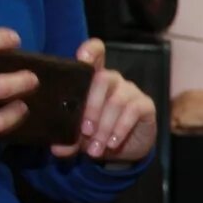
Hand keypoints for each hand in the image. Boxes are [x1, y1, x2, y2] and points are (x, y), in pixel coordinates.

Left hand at [52, 38, 155, 163]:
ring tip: (97, 147)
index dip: (91, 51)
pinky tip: (113, 144)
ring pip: (116, 100)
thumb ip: (68, 140)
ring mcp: (130, 91)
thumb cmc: (99, 135)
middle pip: (102, 79)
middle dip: (91, 106)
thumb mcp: (80, 139)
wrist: (127, 151)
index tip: (82, 57)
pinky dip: (120, 128)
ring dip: (105, 126)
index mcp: (93, 80)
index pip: (96, 55)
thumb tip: (56, 148)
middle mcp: (113, 80)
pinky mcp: (145, 105)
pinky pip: (133, 110)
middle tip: (85, 131)